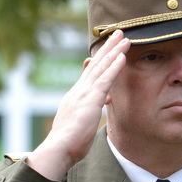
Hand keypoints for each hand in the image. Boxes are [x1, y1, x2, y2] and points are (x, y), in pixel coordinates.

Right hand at [26, 31, 129, 179]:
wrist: (58, 149)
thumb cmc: (67, 144)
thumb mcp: (77, 125)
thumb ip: (84, 116)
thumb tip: (88, 115)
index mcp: (75, 97)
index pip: (89, 74)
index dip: (98, 60)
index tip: (106, 49)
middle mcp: (78, 90)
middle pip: (94, 64)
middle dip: (107, 48)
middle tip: (117, 33)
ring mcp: (84, 93)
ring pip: (101, 67)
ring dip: (113, 51)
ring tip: (124, 37)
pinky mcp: (90, 99)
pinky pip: (105, 79)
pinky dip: (114, 66)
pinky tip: (123, 56)